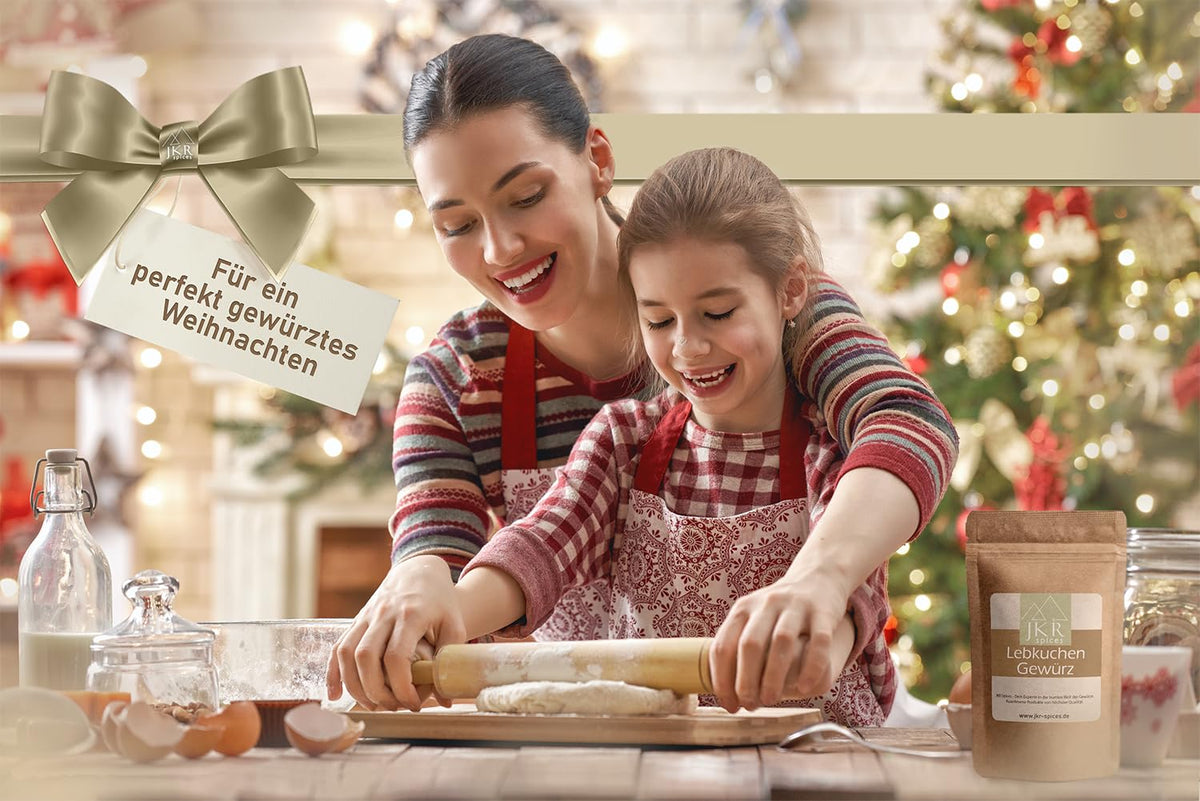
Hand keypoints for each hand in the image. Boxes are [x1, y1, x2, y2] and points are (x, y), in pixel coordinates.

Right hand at [325, 555, 466, 711]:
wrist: (419, 570)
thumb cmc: (440, 600)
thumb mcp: (455, 624)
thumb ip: (451, 658)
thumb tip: (447, 700)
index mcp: (411, 615)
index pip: (396, 656)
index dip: (401, 686)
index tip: (413, 703)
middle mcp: (384, 614)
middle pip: (366, 657)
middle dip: (375, 691)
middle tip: (393, 706)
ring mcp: (367, 616)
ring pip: (347, 653)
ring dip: (354, 685)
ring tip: (373, 705)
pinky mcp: (356, 620)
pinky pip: (338, 646)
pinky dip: (333, 672)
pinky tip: (336, 694)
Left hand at [709, 571, 849, 711]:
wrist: (818, 578)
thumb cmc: (779, 612)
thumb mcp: (752, 619)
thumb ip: (739, 649)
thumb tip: (728, 696)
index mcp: (744, 608)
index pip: (724, 646)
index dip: (723, 680)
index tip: (729, 704)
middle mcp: (767, 604)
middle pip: (750, 645)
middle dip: (746, 680)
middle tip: (750, 704)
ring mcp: (795, 606)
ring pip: (782, 642)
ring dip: (774, 676)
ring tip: (770, 700)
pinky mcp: (823, 612)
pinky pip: (818, 642)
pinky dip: (811, 667)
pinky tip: (804, 688)